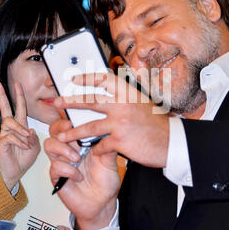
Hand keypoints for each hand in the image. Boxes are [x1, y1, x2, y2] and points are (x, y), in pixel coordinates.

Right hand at [0, 79, 39, 190]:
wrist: (14, 172)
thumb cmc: (24, 159)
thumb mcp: (35, 146)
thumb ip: (33, 137)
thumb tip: (29, 130)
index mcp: (20, 126)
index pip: (18, 107)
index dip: (18, 96)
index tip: (16, 83)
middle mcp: (10, 128)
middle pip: (4, 108)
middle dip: (2, 94)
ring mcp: (3, 134)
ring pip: (11, 122)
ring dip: (21, 130)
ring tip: (27, 141)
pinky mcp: (0, 142)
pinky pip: (11, 136)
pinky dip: (20, 142)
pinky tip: (23, 147)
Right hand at [45, 118, 119, 229]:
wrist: (101, 204)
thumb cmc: (105, 181)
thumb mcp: (110, 161)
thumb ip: (108, 146)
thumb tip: (107, 131)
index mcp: (82, 142)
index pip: (70, 124)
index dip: (69, 117)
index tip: (74, 117)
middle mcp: (69, 149)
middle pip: (55, 130)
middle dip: (61, 128)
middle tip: (70, 131)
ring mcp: (62, 161)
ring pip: (50, 144)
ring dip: (63, 149)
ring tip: (77, 158)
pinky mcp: (57, 176)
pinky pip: (54, 167)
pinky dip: (67, 170)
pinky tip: (78, 176)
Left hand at [53, 72, 169, 167]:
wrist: (171, 142)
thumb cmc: (156, 123)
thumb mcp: (141, 103)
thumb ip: (124, 98)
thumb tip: (105, 95)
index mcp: (128, 93)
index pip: (104, 79)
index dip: (87, 78)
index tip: (74, 79)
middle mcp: (123, 105)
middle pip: (90, 101)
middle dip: (70, 102)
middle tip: (57, 102)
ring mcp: (120, 123)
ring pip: (89, 127)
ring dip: (73, 132)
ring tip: (62, 135)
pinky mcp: (119, 141)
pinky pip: (100, 146)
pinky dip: (94, 149)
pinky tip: (91, 151)